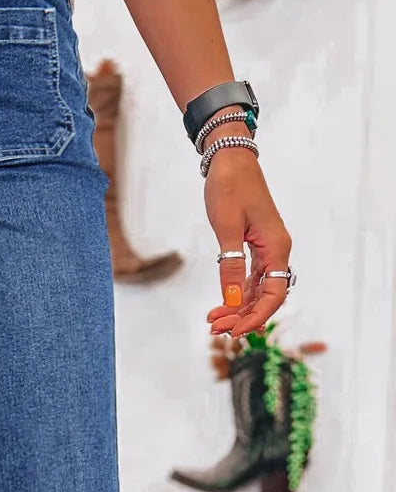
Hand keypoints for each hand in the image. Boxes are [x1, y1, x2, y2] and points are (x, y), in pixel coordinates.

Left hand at [204, 143, 292, 337]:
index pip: (274, 294)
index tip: (233, 331)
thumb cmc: (229, 187)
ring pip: (258, 289)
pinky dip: (238, 292)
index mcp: (276, 247)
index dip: (256, 317)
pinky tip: (223, 304)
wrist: (230, 160)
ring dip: (239, 307)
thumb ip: (231, 266)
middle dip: (242, 316)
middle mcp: (277, 250)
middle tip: (214, 329)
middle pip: (267, 296)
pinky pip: (253, 277)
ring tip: (214, 321)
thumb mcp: (227, 228)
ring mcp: (268, 248)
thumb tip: (233, 300)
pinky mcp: (257, 245)